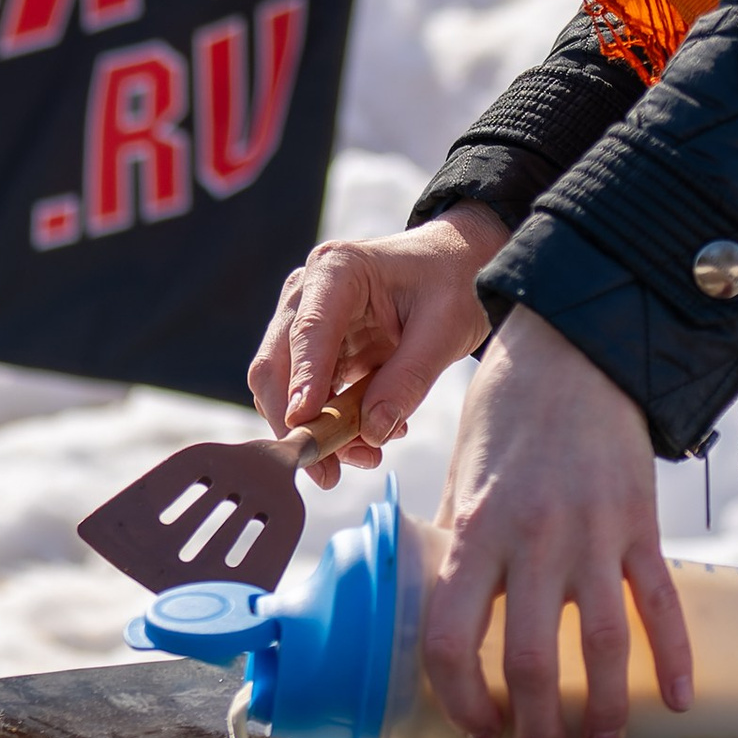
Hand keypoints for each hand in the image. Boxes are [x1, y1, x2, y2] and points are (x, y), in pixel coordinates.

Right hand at [246, 205, 508, 485]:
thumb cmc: (455, 281)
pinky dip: (332, 423)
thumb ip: (408, 379)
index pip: (308, 331)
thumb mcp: (446, 327)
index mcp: (337, 270)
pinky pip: (310, 396)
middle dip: (298, 423)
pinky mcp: (317, 349)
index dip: (303, 381)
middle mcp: (308, 292)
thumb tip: (372, 433)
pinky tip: (370, 436)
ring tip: (366, 455)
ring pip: (286, 388)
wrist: (461, 266)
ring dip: (317, 430)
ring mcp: (306, 320)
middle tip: (328, 471)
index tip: (304, 425)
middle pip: (276, 364)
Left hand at [421, 306, 692, 737]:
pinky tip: (678, 701)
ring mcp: (593, 531)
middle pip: (533, 661)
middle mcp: (532, 537)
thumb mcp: (461, 476)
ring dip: (604, 712)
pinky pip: (661, 602)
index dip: (461, 698)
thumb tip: (452, 615)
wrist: (575, 347)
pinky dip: (675, 657)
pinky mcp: (641, 521)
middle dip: (536, 729)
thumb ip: (459, 545)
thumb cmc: (506, 412)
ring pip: (604, 646)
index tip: (477, 724)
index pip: (452, 639)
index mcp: (475, 529)